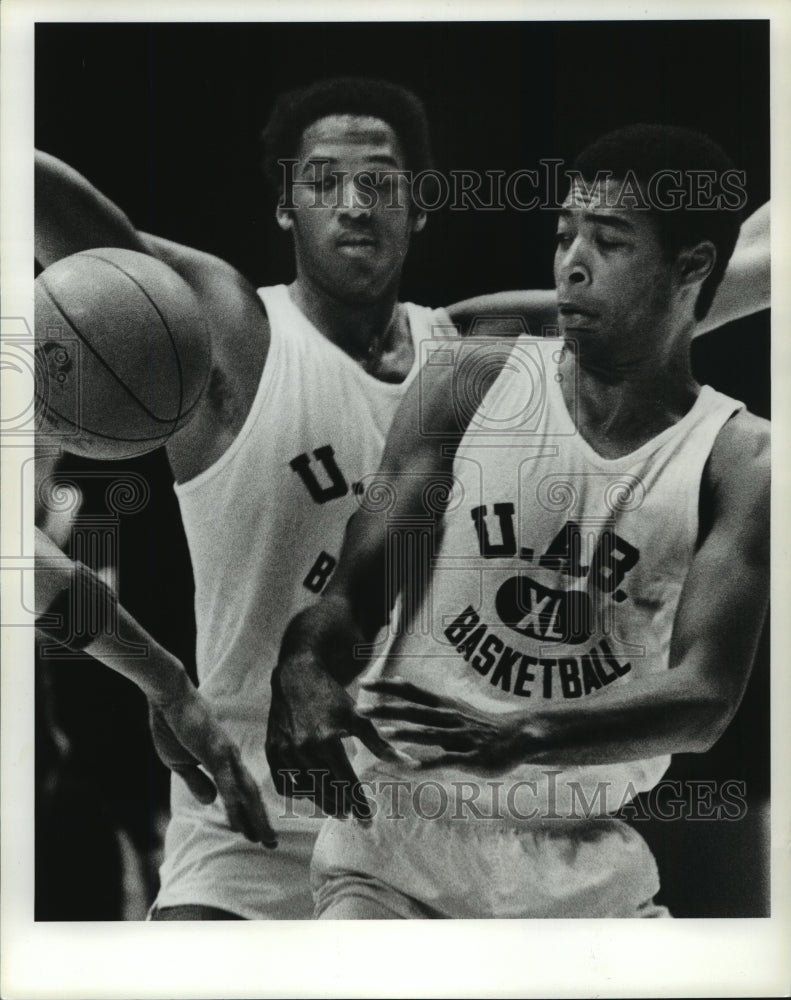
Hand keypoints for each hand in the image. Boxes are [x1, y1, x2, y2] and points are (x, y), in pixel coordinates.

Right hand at [149, 676, 276, 846]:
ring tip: (264, 839)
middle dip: (261, 820)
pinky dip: (235, 805)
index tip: (256, 833)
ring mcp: (226, 755)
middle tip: (271, 843)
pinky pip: (228, 785)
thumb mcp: (181, 762)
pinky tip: (240, 822)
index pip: (241, 791)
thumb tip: (210, 801)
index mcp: (224, 759)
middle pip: (251, 794)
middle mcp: (231, 758)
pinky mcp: (215, 753)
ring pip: (246, 793)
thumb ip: (197, 781)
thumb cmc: (173, 725)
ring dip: (256, 817)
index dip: (249, 812)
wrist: (169, 697)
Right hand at [266, 651, 400, 819]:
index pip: (346, 783)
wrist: (296, 676)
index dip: (359, 804)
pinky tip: (312, 794)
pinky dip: (298, 793)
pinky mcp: (272, 751)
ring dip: (322, 802)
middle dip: (342, 806)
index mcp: (327, 740)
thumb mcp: (357, 716)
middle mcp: (303, 748)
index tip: (368, 820)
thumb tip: (407, 762)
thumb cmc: (331, 696)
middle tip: (353, 815)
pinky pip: (284, 784)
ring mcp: (284, 751)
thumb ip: (380, 743)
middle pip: (326, 790)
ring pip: (306, 790)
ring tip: (337, 807)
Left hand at [359, 676, 526, 776]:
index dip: (387, 687)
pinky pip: (447, 760)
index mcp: (443, 705)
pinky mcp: (470, 757)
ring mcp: (460, 737)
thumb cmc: (480, 724)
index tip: (364, 683)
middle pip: (414, 711)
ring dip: (405, 733)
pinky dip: (429, 763)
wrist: (518, 736)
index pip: (411, 692)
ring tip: (383, 733)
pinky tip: (411, 768)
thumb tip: (399, 685)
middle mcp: (449, 717)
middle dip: (386, 710)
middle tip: (361, 709)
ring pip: (429, 733)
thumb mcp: (452, 707)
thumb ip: (425, 701)